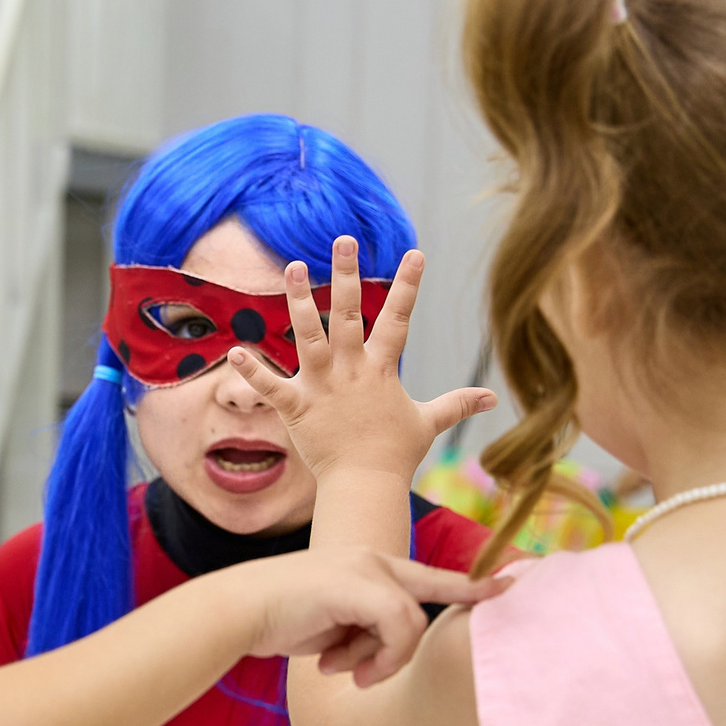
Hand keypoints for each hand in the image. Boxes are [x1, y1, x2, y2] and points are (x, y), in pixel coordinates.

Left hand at [226, 239, 495, 486]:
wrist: (366, 486)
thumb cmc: (396, 454)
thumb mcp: (428, 422)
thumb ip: (457, 404)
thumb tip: (493, 397)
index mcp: (381, 369)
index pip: (398, 319)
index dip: (408, 286)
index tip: (415, 253)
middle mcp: (351, 371)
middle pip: (348, 314)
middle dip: (347, 275)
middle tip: (343, 239)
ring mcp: (322, 387)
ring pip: (308, 337)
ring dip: (300, 302)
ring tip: (294, 268)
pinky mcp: (297, 408)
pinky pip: (271, 388)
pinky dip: (252, 372)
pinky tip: (233, 352)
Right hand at [228, 546, 505, 684]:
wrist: (240, 610)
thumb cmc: (279, 620)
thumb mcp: (332, 627)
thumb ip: (366, 631)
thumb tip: (385, 657)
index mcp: (366, 566)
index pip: (426, 575)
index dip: (466, 582)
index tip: (505, 584)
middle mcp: (372, 560)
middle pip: (435, 585)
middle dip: (475, 591)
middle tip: (511, 591)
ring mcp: (366, 568)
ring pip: (411, 620)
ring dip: (386, 658)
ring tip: (352, 674)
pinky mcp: (359, 583)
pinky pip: (397, 626)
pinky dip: (381, 656)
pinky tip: (347, 672)